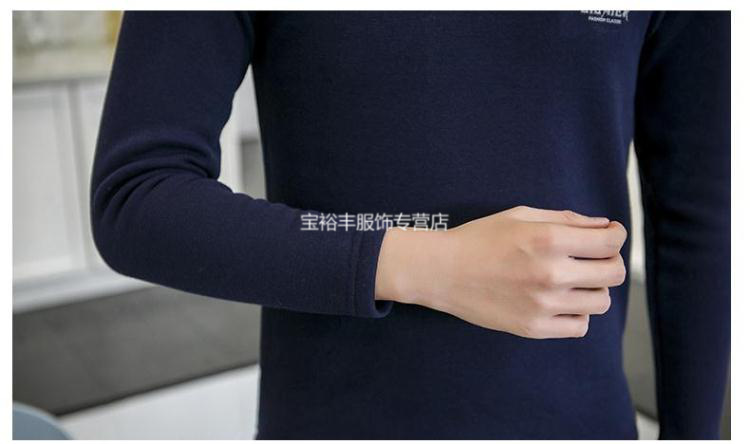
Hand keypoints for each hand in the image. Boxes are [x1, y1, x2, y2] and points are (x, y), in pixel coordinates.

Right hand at [374, 205, 626, 338]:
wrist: (442, 271)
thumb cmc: (479, 239)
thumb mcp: (521, 216)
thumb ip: (565, 219)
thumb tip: (602, 226)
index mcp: (549, 239)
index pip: (611, 242)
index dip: (615, 235)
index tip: (608, 235)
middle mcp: (551, 273)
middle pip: (614, 273)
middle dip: (610, 261)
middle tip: (593, 258)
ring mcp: (544, 304)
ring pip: (601, 301)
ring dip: (594, 288)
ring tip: (573, 281)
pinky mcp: (534, 327)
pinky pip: (580, 326)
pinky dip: (577, 314)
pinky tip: (561, 301)